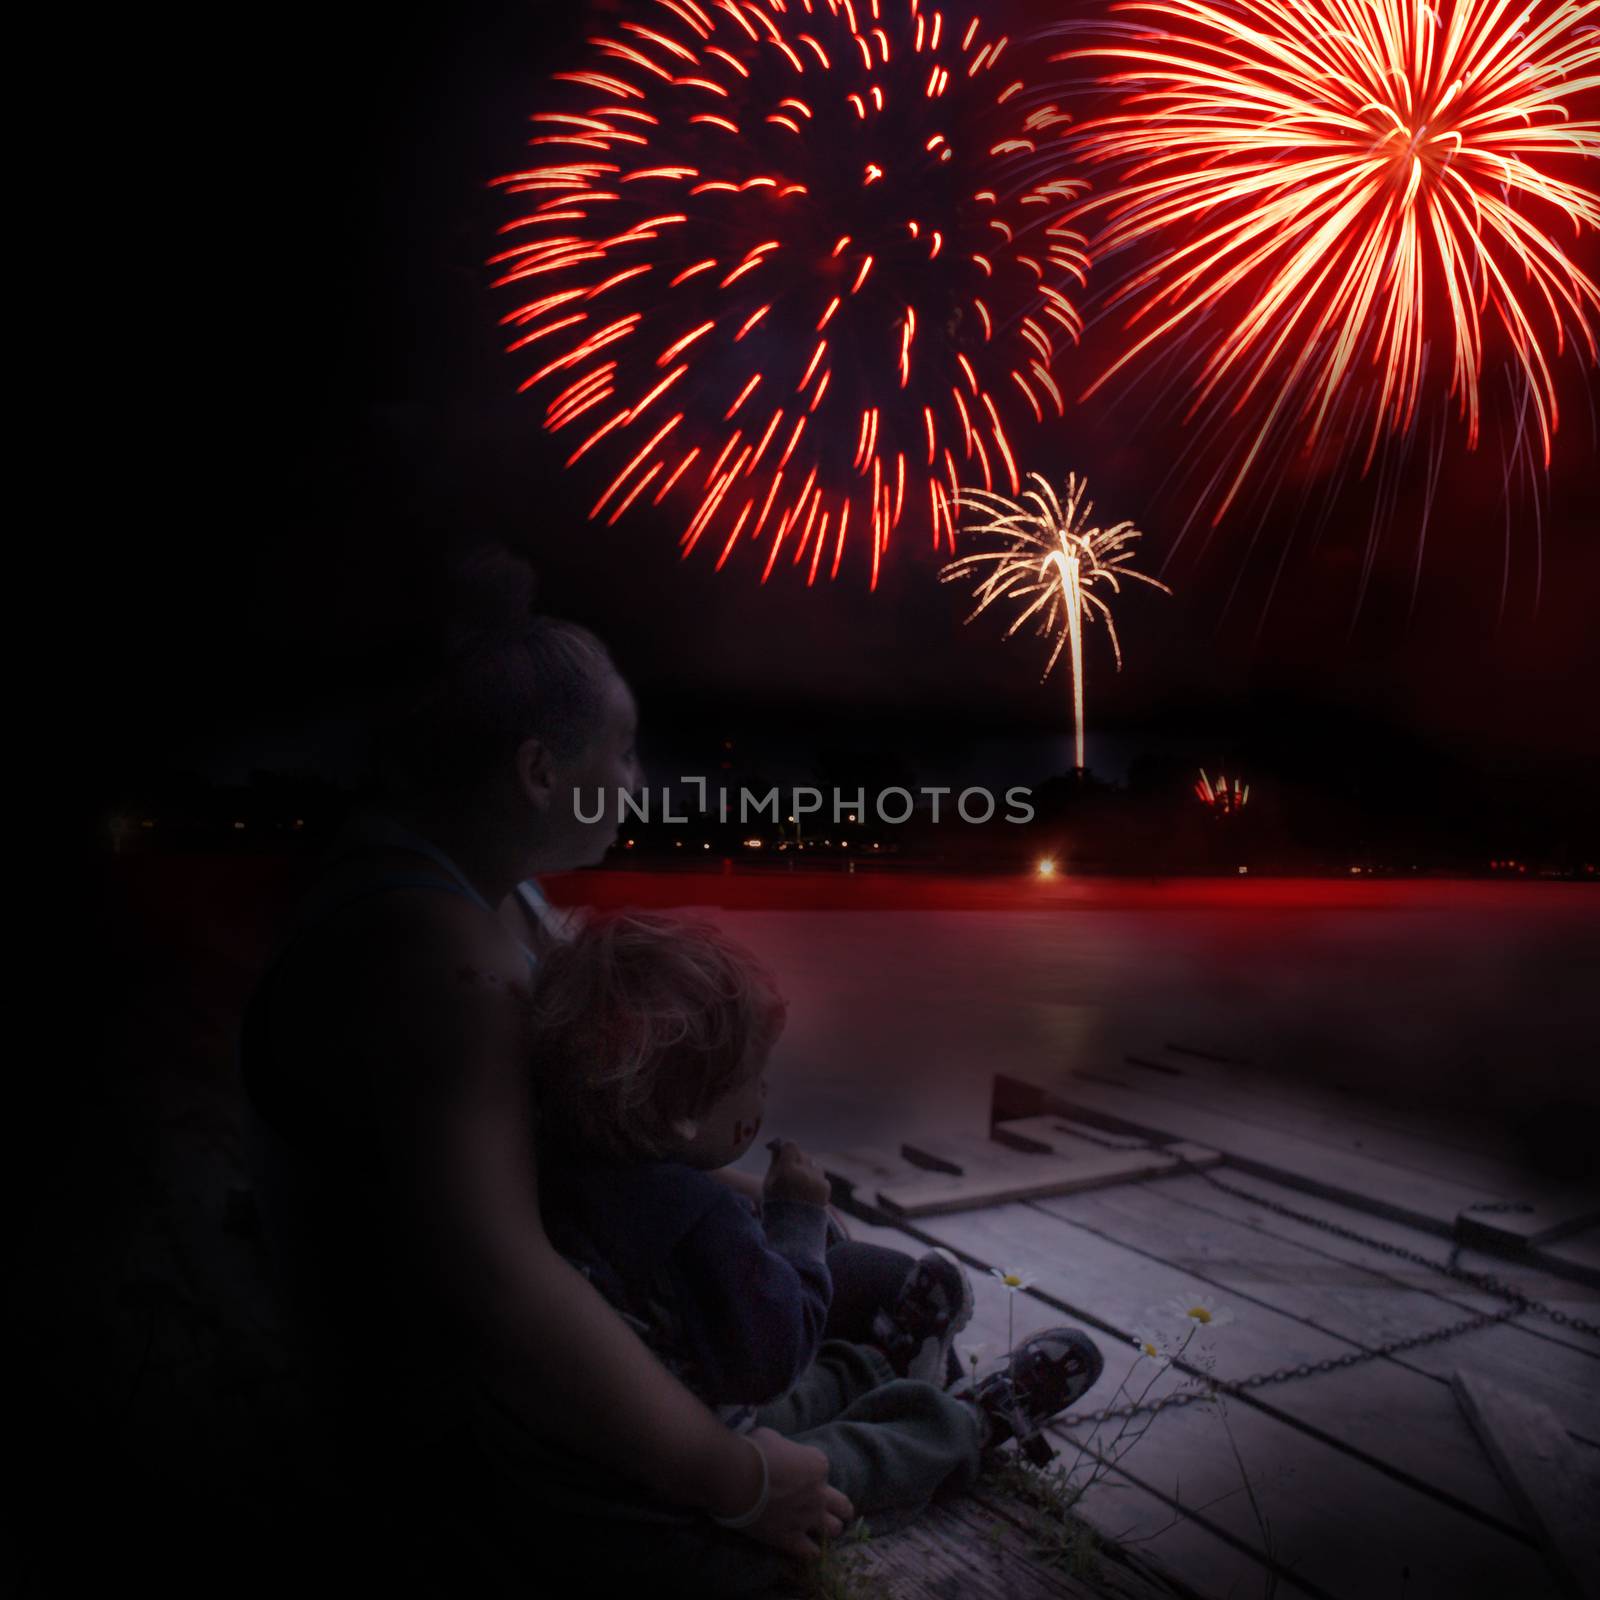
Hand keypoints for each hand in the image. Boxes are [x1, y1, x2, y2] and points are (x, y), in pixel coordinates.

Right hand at [743, 1428, 853, 1556]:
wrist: (738, 1477)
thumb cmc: (756, 1451)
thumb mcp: (776, 1439)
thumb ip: (785, 1451)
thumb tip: (779, 1455)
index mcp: (818, 1465)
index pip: (822, 1468)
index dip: (810, 1470)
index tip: (797, 1471)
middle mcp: (819, 1494)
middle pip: (842, 1505)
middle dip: (841, 1508)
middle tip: (835, 1510)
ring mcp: (807, 1518)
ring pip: (833, 1530)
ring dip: (828, 1528)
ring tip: (822, 1529)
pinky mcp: (790, 1538)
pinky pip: (809, 1552)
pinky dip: (811, 1551)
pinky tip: (809, 1550)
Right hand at [763, 1140, 830, 1206]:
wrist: (793, 1228)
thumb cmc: (776, 1203)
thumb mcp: (769, 1183)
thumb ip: (774, 1162)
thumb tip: (777, 1146)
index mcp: (787, 1170)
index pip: (791, 1145)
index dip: (787, 1149)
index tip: (783, 1155)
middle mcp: (804, 1172)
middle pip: (803, 1154)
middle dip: (797, 1160)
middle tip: (791, 1172)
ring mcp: (817, 1180)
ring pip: (813, 1163)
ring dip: (807, 1169)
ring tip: (800, 1184)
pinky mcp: (826, 1187)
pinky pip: (820, 1175)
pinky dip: (815, 1180)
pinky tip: (807, 1192)